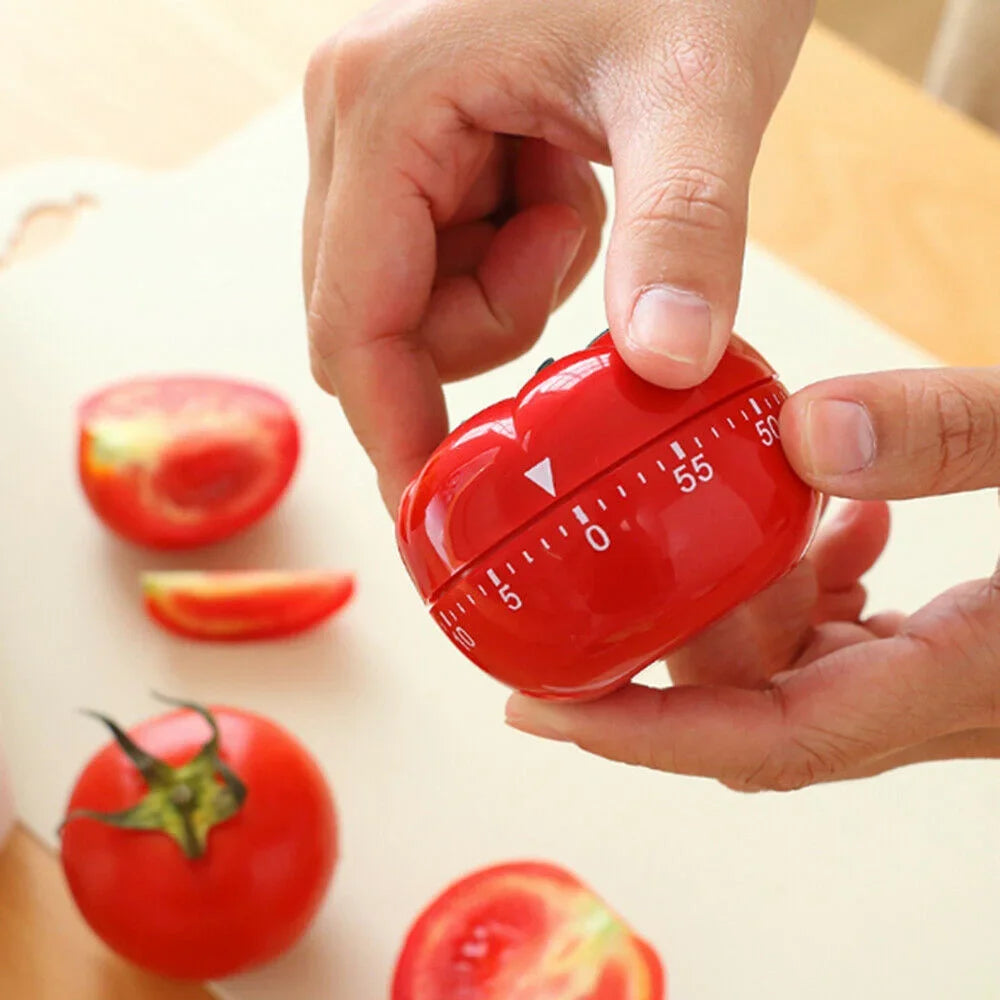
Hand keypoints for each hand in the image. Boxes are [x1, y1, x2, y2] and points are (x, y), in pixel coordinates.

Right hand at [303, 0, 814, 507]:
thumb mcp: (697, 89)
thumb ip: (683, 229)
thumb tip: (666, 367)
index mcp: (382, 107)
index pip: (355, 327)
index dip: (398, 436)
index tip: (444, 516)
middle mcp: (354, 121)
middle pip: (377, 325)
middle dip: (484, 334)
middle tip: (579, 254)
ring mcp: (383, 135)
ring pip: (415, 303)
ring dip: (511, 293)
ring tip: (583, 195)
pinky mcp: (424, 147)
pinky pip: (448, 263)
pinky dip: (518, 261)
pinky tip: (568, 183)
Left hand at [506, 367, 999, 789]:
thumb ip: (951, 434)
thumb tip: (805, 432)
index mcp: (966, 679)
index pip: (765, 737)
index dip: (637, 734)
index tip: (533, 709)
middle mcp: (946, 705)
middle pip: (755, 705)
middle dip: (685, 626)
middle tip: (647, 546)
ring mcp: (945, 687)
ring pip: (792, 674)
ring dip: (751, 592)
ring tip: (766, 506)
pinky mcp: (953, 657)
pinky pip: (847, 646)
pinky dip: (815, 585)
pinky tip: (840, 517)